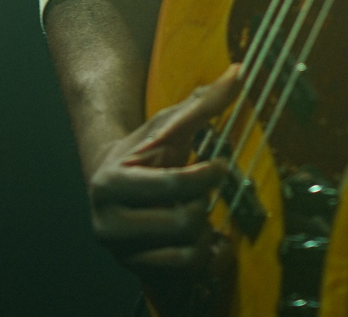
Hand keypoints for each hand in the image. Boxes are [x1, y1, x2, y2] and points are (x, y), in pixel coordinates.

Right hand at [89, 65, 239, 313]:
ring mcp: (121, 254)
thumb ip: (204, 101)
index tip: (220, 164)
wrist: (111, 184)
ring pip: (186, 255)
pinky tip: (205, 237)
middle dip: (203, 203)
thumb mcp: (168, 123)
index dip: (206, 174)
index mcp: (111, 183)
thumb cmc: (143, 151)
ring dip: (205, 233)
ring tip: (202, 214)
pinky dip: (204, 257)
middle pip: (183, 223)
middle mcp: (108, 224)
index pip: (172, 185)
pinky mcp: (137, 272)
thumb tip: (239, 71)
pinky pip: (185, 276)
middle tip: (205, 191)